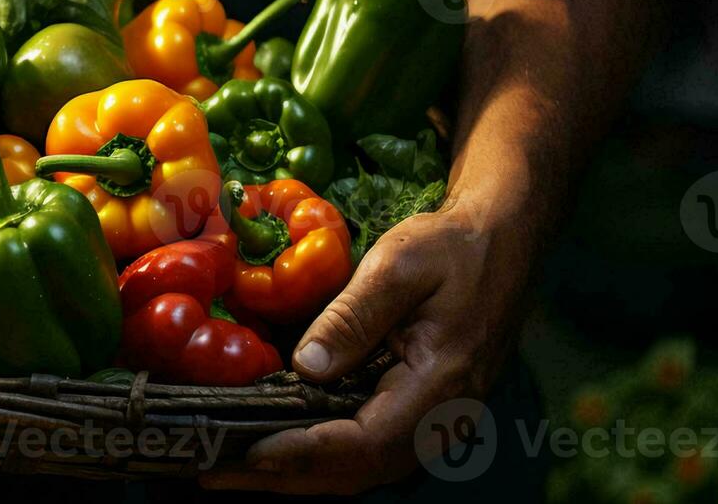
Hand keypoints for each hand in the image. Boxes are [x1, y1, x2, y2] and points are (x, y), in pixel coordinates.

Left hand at [199, 196, 531, 494]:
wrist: (500, 239)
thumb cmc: (451, 246)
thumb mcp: (399, 265)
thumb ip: (353, 317)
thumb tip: (305, 365)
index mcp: (440, 383)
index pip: (365, 441)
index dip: (304, 453)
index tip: (249, 453)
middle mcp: (441, 417)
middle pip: (358, 469)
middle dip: (286, 477)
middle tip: (216, 471)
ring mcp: (434, 420)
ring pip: (362, 467)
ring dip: (299, 473)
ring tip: (234, 467)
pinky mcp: (421, 411)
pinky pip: (369, 448)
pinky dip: (322, 455)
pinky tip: (278, 445)